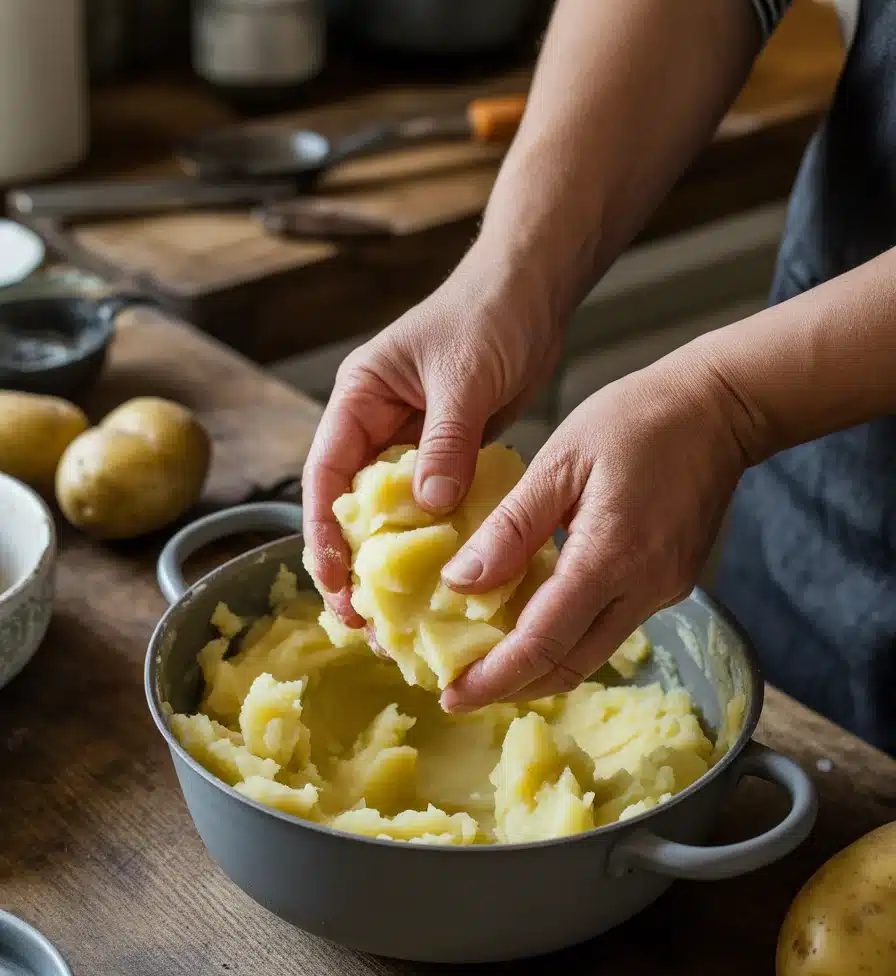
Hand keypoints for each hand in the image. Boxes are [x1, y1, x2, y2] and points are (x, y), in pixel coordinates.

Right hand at [302, 242, 564, 625]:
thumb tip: (430, 508)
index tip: (334, 580)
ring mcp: (414, 443)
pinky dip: (438, 541)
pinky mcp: (449, 455)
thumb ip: (446, 442)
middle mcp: (377, 425)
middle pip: (352, 505)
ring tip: (401, 615)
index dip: (323, 532)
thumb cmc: (489, 314)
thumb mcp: (462, 378)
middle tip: (364, 619)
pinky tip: (447, 578)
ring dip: (396, 560)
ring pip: (393, 513)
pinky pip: (435, 506)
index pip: (326, 475)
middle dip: (354, 562)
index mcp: (359, 400)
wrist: (533, 290)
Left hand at [440, 353, 751, 708]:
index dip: (494, 678)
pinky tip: (534, 621)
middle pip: (569, 666)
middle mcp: (643, 589)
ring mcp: (663, 592)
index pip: (543, 642)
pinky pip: (611, 627)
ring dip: (539, 668)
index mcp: (610, 557)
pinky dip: (567, 637)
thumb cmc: (635, 420)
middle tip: (460, 692)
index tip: (452, 697)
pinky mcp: (670, 585)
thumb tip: (459, 583)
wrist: (719, 407)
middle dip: (512, 687)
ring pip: (591, 654)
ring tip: (487, 663)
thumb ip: (511, 528)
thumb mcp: (559, 462)